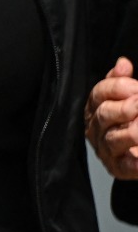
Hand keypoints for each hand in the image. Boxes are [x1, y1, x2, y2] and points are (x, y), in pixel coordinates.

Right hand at [87, 57, 137, 179]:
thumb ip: (121, 81)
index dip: (118, 88)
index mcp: (96, 107)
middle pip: (104, 114)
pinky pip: (125, 165)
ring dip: (132, 133)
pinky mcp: (118, 168)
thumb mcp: (126, 96)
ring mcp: (106, 148)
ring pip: (113, 139)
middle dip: (125, 108)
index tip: (136, 87)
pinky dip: (135, 161)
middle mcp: (96, 127)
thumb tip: (123, 63)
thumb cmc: (130, 120)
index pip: (99, 93)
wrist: (137, 150)